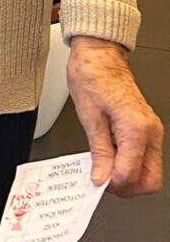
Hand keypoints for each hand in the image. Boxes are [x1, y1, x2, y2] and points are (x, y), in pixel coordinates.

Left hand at [67, 37, 163, 196]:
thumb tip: (100, 178)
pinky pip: (145, 157)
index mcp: (136, 127)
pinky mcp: (147, 128)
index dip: (112, 183)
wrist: (99, 54)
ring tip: (104, 167)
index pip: (131, 173)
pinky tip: (111, 157)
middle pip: (150, 180)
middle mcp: (150, 130)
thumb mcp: (89, 116)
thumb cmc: (92, 75)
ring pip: (150, 171)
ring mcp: (151, 129)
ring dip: (129, 177)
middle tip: (103, 180)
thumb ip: (99, 151)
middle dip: (127, 187)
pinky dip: (130, 164)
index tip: (97, 181)